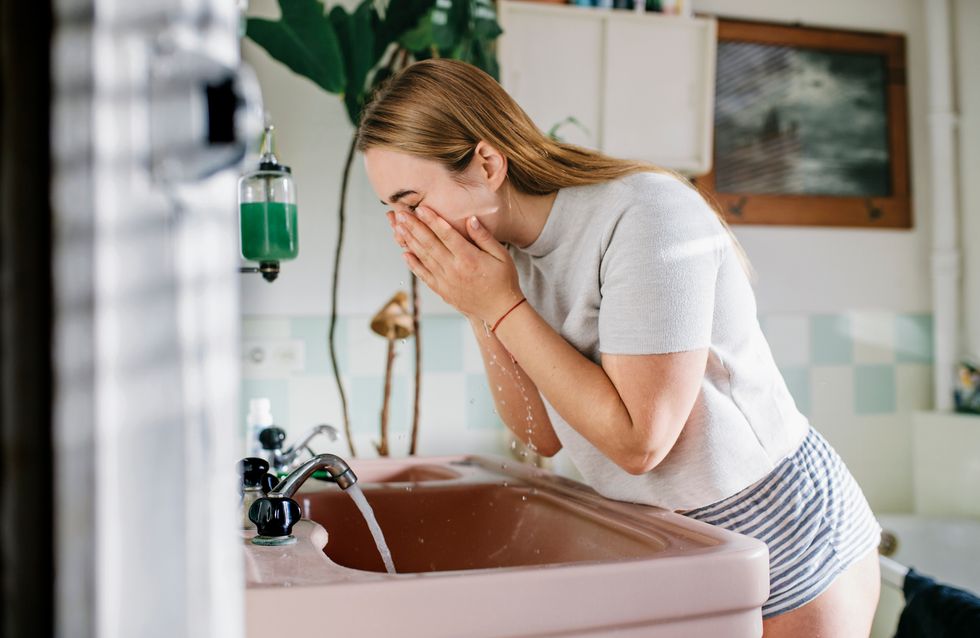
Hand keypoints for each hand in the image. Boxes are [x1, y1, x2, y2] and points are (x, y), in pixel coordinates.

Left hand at [390, 205, 523, 324]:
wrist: (500, 310)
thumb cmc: (504, 280)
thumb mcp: (502, 255)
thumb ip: (484, 237)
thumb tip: (470, 219)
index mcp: (469, 258)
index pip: (446, 235)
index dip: (432, 220)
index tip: (420, 208)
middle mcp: (454, 269)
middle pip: (430, 244)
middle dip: (414, 227)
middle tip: (400, 213)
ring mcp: (446, 281)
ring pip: (424, 258)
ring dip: (410, 241)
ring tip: (398, 228)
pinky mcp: (442, 291)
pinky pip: (424, 275)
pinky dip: (413, 264)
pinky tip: (405, 253)